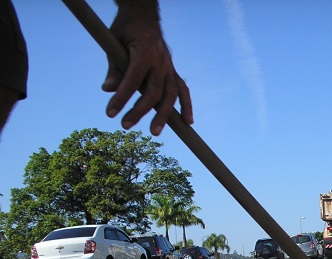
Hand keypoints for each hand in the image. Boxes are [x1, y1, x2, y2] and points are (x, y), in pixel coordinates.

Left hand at [102, 1, 193, 135]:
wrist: (144, 16)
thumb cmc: (126, 29)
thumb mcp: (114, 44)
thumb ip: (114, 69)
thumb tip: (108, 90)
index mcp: (144, 53)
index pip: (132, 81)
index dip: (122, 98)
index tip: (110, 113)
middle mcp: (161, 62)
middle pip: (153, 93)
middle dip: (139, 111)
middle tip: (125, 125)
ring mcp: (170, 68)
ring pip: (170, 96)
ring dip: (163, 115)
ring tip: (154, 132)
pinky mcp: (173, 73)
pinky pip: (183, 91)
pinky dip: (186, 107)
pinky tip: (187, 123)